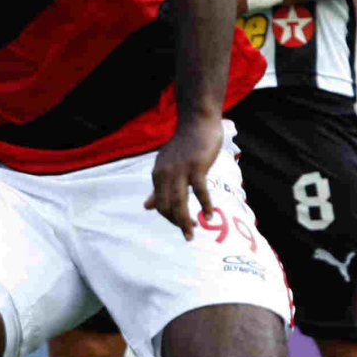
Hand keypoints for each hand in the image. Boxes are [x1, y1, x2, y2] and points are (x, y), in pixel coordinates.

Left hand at [145, 119, 221, 238]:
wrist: (197, 122)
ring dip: (186, 220)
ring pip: (179, 202)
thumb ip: (158, 187)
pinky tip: (210, 215)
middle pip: (166, 206)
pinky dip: (205, 205)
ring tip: (194, 231)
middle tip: (189, 234)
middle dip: (177, 223)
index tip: (183, 225)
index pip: (160, 204)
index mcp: (157, 174)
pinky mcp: (196, 167)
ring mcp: (180, 170)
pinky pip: (200, 191)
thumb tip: (146, 207)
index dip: (170, 218)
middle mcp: (165, 174)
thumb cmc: (185, 145)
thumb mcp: (167, 165)